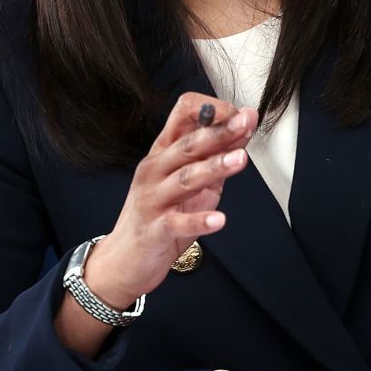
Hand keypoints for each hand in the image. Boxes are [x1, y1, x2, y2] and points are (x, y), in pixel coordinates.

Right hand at [82, 93, 257, 307]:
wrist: (124, 260)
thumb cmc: (161, 215)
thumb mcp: (192, 181)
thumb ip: (216, 155)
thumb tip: (245, 125)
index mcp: (163, 152)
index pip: (183, 114)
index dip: (212, 110)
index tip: (240, 115)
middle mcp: (155, 169)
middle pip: (188, 144)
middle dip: (219, 132)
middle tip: (245, 123)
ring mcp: (152, 198)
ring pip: (185, 178)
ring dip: (214, 167)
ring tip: (240, 160)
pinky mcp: (154, 229)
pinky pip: (177, 222)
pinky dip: (199, 221)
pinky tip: (219, 220)